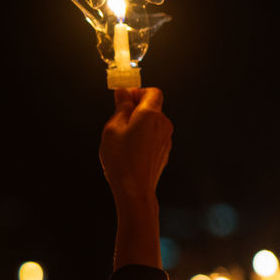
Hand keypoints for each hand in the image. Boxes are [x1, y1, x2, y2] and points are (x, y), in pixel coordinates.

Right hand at [101, 88, 171, 206]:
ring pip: (153, 122)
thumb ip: (121, 107)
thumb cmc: (122, 158)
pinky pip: (154, 136)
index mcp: (151, 115)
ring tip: (122, 136)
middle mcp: (163, 125)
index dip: (138, 91)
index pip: (153, 91)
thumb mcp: (113, 127)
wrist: (135, 188)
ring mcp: (166, 139)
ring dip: (139, 123)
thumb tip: (123, 93)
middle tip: (118, 117)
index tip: (124, 98)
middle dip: (136, 108)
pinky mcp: (165, 151)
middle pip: (153, 107)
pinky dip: (144, 135)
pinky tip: (130, 148)